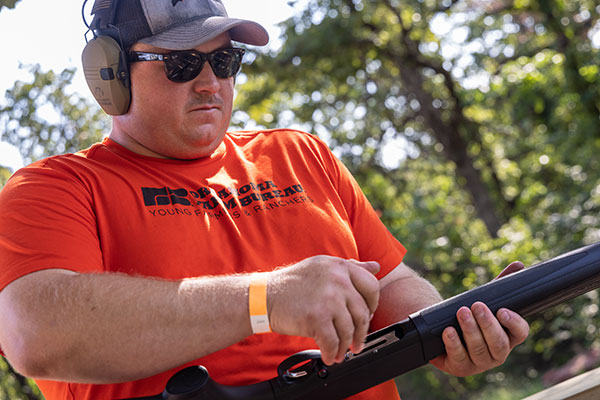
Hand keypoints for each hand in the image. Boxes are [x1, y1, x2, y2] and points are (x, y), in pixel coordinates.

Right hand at [267, 256, 379, 364]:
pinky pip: (333, 341)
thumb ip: (351, 267)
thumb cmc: (291, 284)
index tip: (366, 316)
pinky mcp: (317, 316)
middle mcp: (337, 279)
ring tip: (339, 352)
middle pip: (363, 312)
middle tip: (356, 342)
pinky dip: (332, 352)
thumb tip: (376, 267)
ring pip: (349, 329)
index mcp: (339, 266)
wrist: (262, 296)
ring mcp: (328, 297)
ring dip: (345, 346)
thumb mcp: (322, 267)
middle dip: (361, 332)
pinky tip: (328, 355)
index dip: (372, 305)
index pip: (372, 286)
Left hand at [430, 261, 528, 375]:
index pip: (521, 333)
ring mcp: (479, 363)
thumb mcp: (485, 299)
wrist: (443, 329)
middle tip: (476, 305)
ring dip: (470, 330)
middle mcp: (497, 353)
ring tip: (461, 312)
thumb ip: (501, 284)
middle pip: (498, 343)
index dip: (514, 323)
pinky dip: (453, 343)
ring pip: (479, 349)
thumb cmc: (471, 314)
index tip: (502, 310)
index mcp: (508, 337)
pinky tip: (448, 331)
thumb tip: (518, 265)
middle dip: (487, 324)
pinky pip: (458, 357)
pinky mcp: (459, 367)